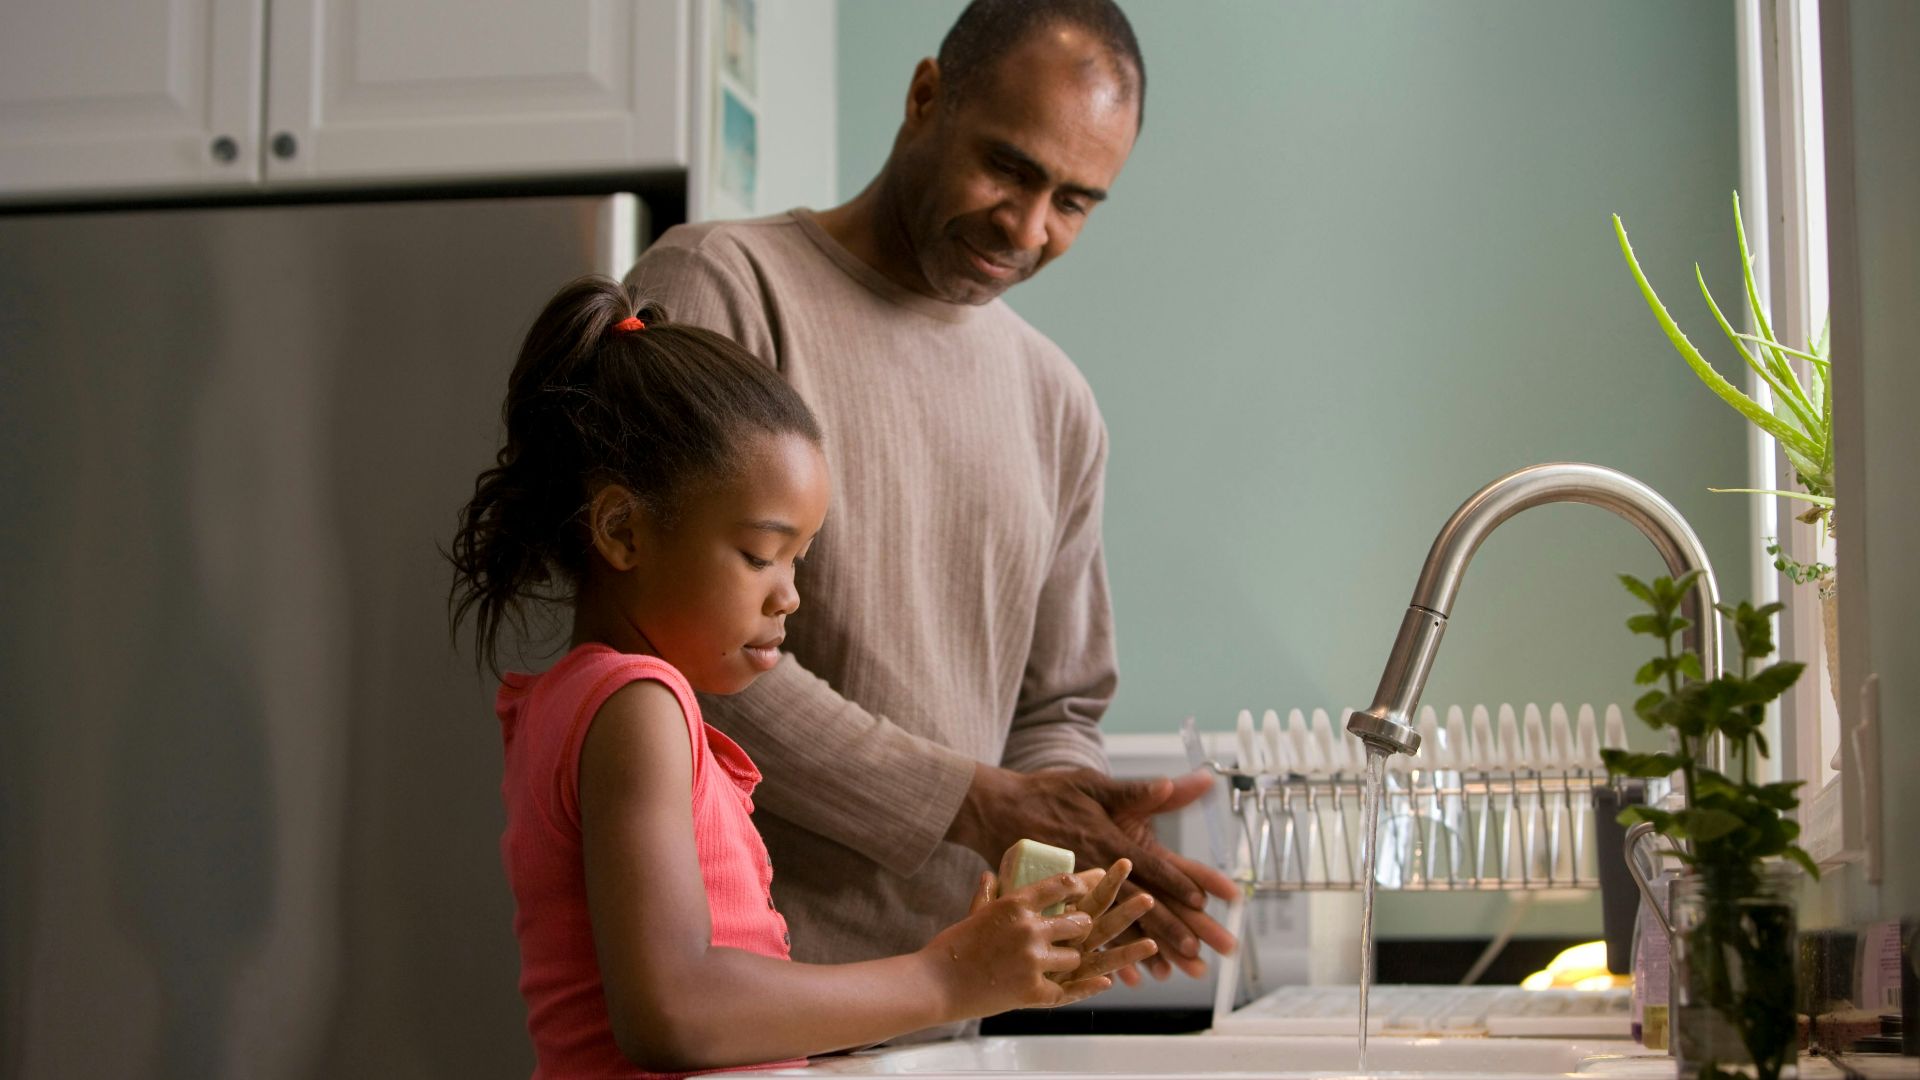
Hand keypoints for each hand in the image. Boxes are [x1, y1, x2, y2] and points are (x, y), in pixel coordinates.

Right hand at [922, 871, 1102, 1020]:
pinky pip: (1068, 990)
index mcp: (1014, 904)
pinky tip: (1101, 983)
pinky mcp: (1032, 990)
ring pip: (1074, 957)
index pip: (1061, 885)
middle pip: (1078, 922)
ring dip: (1069, 960)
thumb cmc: (951, 948)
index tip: (1086, 889)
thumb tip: (990, 874)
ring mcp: (1032, 960)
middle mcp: (1029, 928)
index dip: (1080, 886)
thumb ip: (987, 894)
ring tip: (1062, 962)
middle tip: (1079, 931)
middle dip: (1081, 927)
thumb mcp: (973, 914)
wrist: (935, 984)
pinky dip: (1083, 989)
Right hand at [948, 765, 1238, 981]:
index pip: (1148, 866)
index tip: (1200, 901)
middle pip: (1136, 904)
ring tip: (1168, 972)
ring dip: (1141, 951)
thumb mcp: (1090, 783)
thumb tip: (1170, 784)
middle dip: (1168, 928)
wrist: (995, 810)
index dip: (1175, 883)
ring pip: (1113, 927)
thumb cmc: (1045, 793)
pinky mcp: (1054, 905)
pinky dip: (1101, 955)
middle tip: (1194, 950)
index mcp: (1104, 840)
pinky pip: (1082, 936)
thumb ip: (1133, 791)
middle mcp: (1092, 870)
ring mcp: (1071, 893)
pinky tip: (1119, 977)